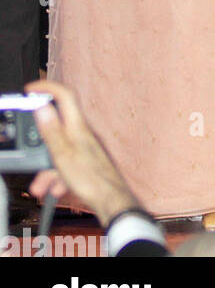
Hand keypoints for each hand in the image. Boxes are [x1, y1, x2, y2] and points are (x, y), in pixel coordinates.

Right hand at [26, 79, 139, 225]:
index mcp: (77, 126)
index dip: (47, 88)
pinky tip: (56, 189)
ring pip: (59, 150)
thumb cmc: (91, 178)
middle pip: (57, 126)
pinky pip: (66, 164)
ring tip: (41, 186)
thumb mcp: (63, 154)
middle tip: (30, 154)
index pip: (64, 95)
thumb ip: (52, 130)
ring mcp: (85, 147)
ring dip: (47, 167)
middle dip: (40, 142)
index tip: (31, 89)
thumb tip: (43, 106)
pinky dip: (57, 176)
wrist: (111, 200)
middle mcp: (82, 133)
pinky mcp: (86, 161)